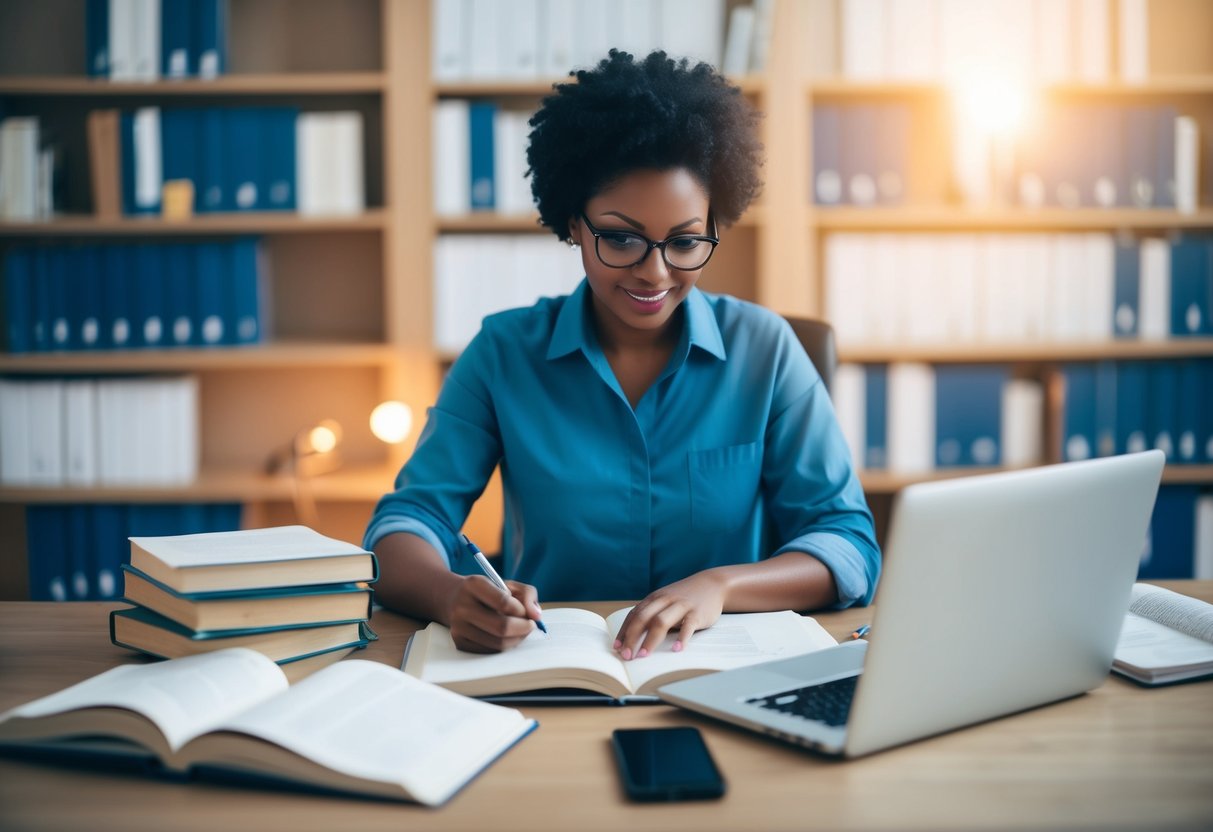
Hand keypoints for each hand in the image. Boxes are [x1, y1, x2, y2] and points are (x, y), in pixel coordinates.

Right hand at [446, 575, 542, 652]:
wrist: (455, 599)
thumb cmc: (489, 592)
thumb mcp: (508, 584)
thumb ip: (528, 594)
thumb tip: (536, 615)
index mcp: (473, 585)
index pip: (504, 602)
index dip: (521, 610)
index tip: (526, 612)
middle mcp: (462, 606)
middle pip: (501, 627)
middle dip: (523, 628)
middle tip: (530, 625)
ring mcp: (458, 626)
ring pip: (498, 643)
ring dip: (517, 639)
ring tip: (520, 630)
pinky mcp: (459, 642)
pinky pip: (490, 651)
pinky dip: (504, 646)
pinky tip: (506, 637)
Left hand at [613, 570, 727, 659]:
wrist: (712, 585)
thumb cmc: (684, 598)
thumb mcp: (665, 601)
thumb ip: (651, 614)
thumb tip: (632, 638)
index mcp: (654, 599)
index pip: (634, 615)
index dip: (624, 631)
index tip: (617, 647)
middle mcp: (665, 600)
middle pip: (643, 618)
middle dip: (632, 637)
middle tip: (626, 655)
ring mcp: (681, 606)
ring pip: (661, 622)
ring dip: (650, 640)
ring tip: (643, 656)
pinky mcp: (697, 613)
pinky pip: (688, 626)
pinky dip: (681, 638)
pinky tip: (676, 649)